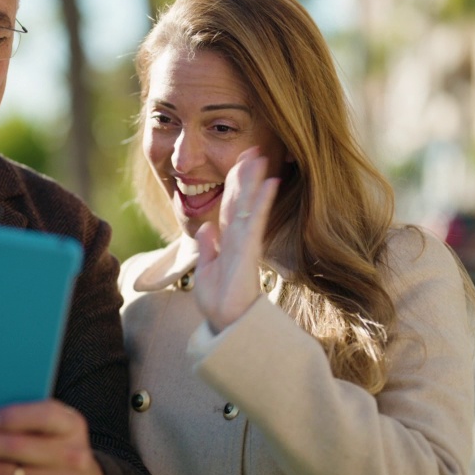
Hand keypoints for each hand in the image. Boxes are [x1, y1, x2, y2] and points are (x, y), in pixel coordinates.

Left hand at [193, 147, 280, 332]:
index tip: (239, 163)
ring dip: (254, 180)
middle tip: (253, 149)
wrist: (226, 324)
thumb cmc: (219, 301)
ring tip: (261, 157)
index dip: (233, 184)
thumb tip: (205, 226)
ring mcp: (245, 242)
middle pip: (241, 199)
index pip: (230, 206)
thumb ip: (208, 247)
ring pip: (249, 204)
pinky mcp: (248, 251)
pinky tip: (268, 184)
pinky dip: (260, 202)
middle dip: (246, 174)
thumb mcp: (207, 270)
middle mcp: (238, 238)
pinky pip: (254, 221)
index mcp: (227, 241)